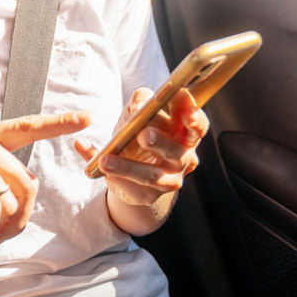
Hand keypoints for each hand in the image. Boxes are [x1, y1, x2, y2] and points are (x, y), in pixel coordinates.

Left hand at [74, 88, 207, 206]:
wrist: (132, 170)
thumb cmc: (140, 130)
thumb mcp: (139, 112)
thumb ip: (141, 102)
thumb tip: (141, 103)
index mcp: (185, 133)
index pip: (197, 125)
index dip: (193, 116)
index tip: (181, 106)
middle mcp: (183, 157)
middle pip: (175, 149)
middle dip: (160, 141)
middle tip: (144, 135)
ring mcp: (169, 178)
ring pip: (151, 175)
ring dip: (127, 167)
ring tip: (105, 160)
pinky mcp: (149, 194)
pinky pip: (132, 188)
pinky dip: (115, 178)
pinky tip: (99, 168)